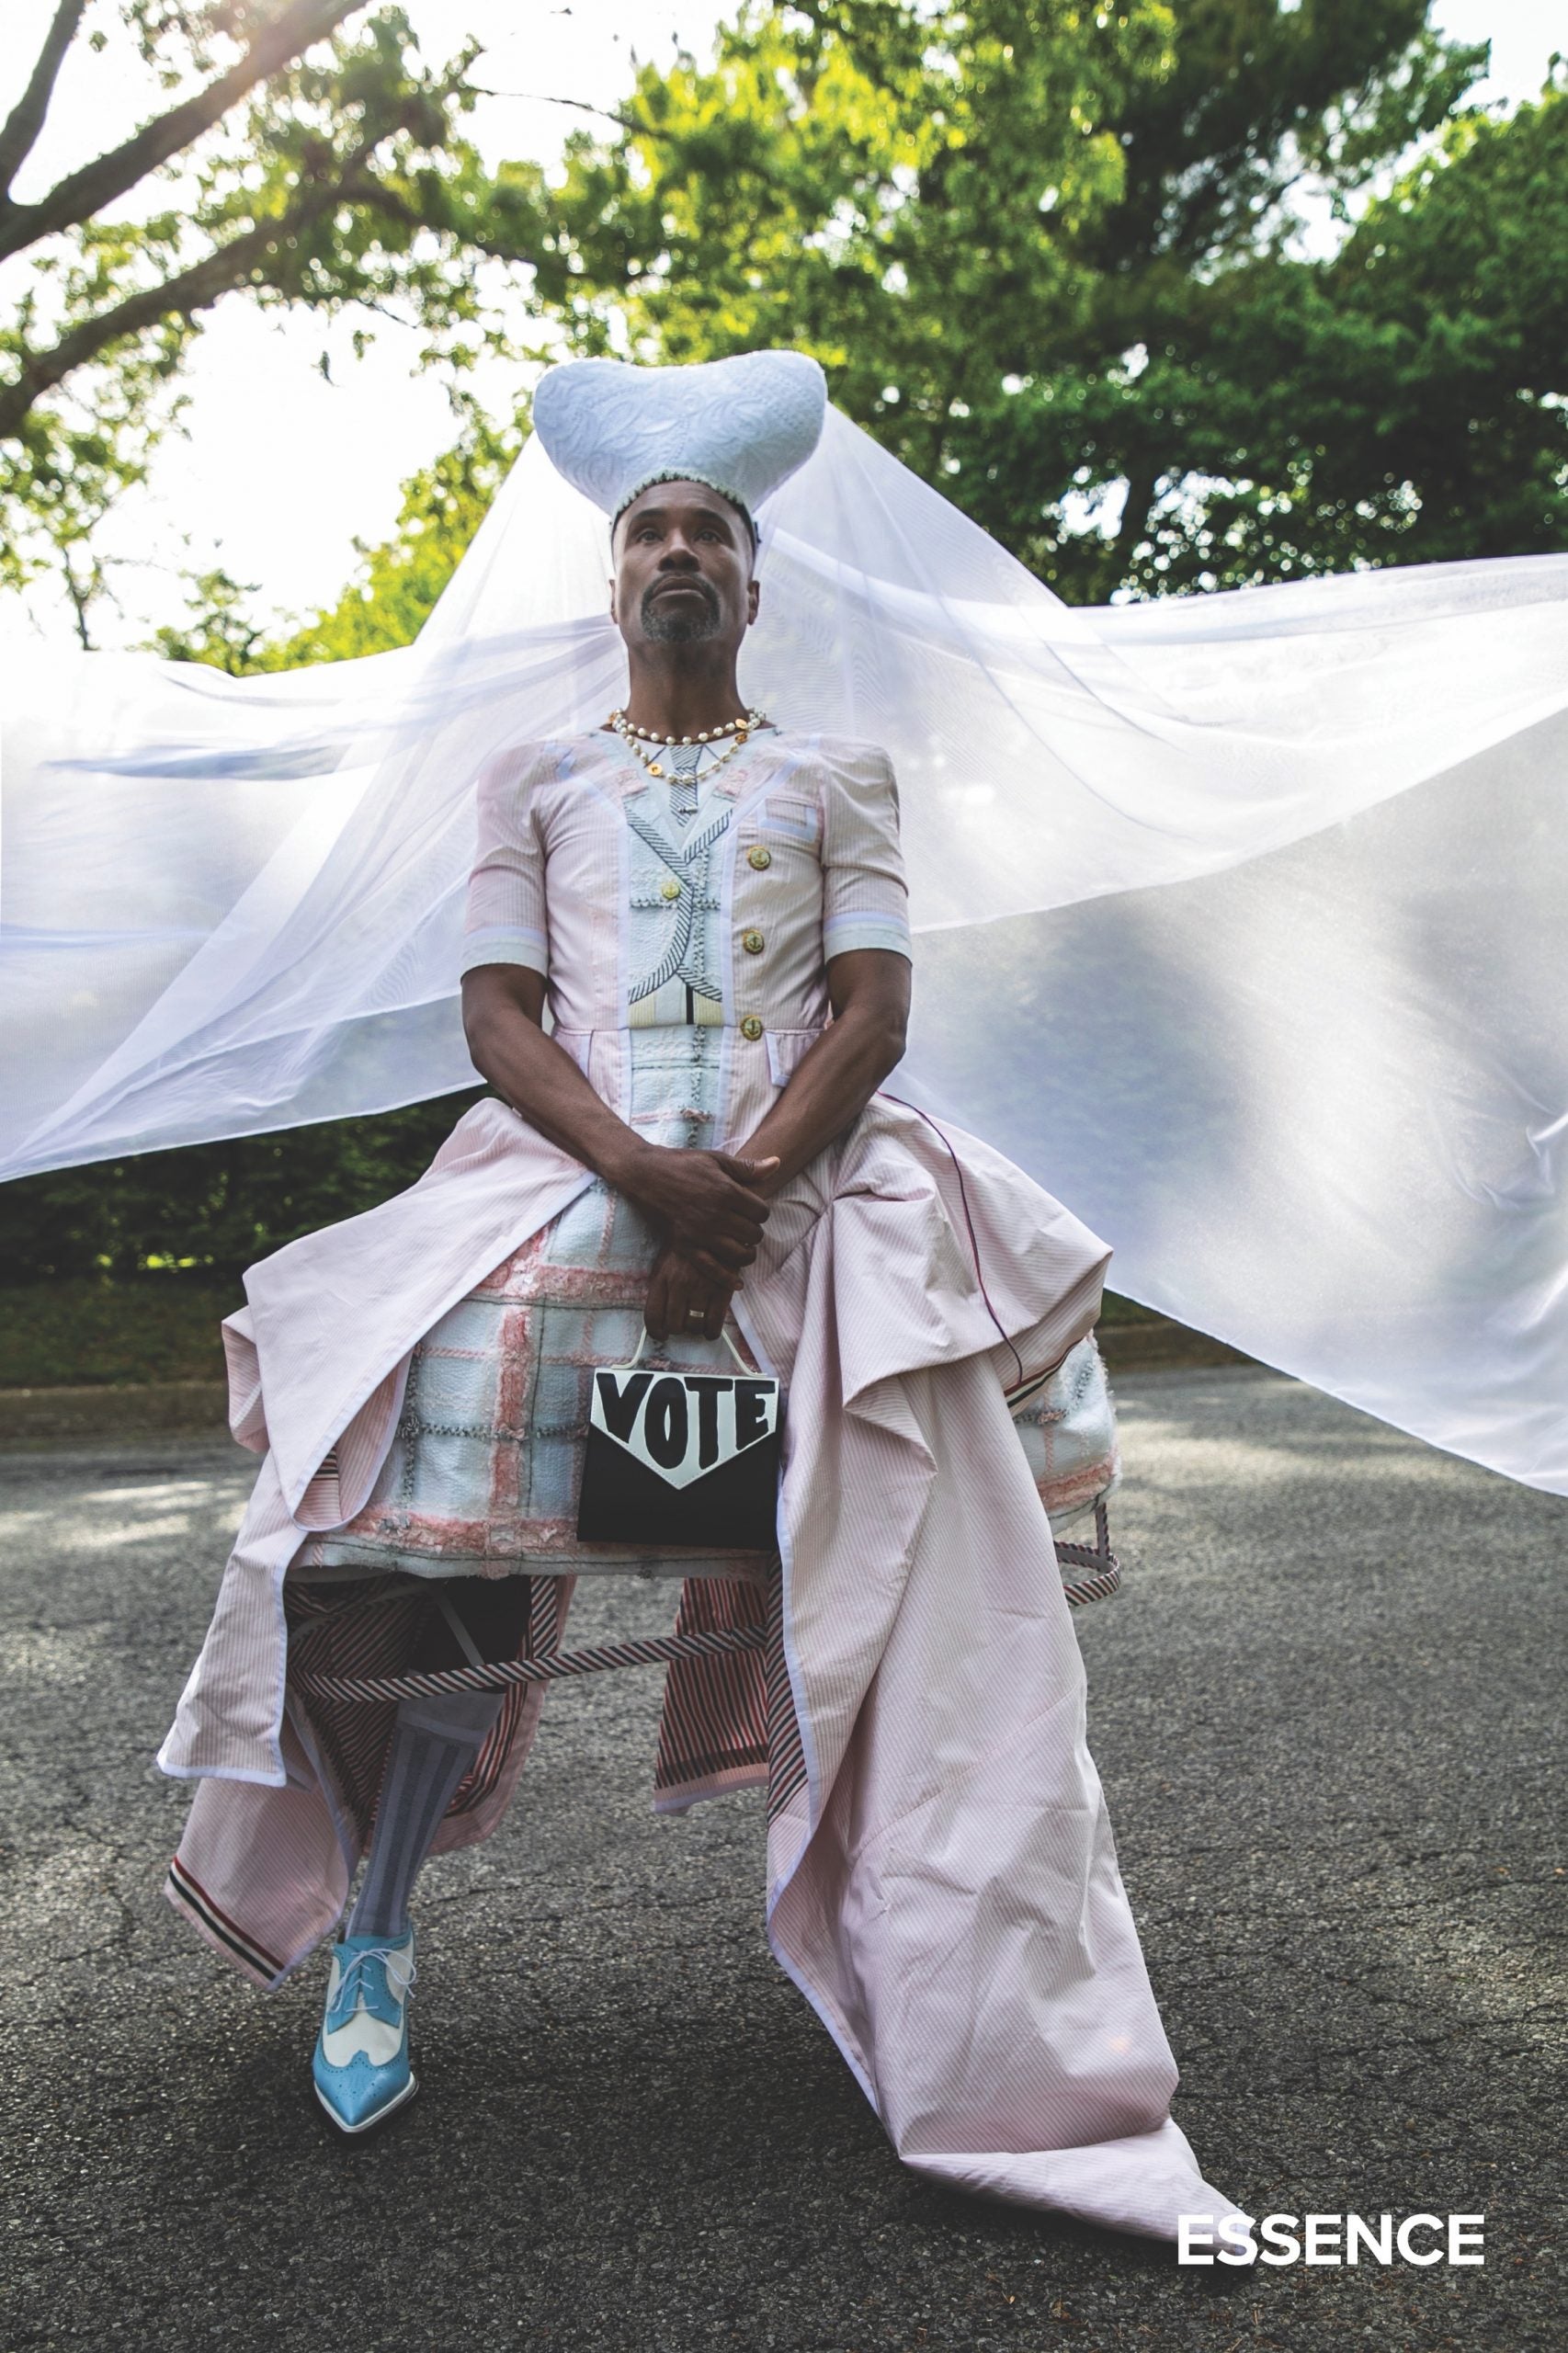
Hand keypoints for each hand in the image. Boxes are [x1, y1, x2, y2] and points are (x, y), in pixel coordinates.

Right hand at [616, 1144, 777, 1285]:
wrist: (645, 1175)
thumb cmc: (682, 1164)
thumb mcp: (716, 1160)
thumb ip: (748, 1168)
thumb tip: (777, 1163)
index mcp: (727, 1191)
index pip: (762, 1212)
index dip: (761, 1212)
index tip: (753, 1211)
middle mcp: (716, 1215)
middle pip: (753, 1234)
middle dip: (754, 1232)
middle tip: (746, 1228)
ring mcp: (701, 1233)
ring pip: (739, 1254)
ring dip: (746, 1253)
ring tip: (743, 1248)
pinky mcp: (686, 1246)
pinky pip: (712, 1269)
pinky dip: (727, 1279)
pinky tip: (737, 1283)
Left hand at [644, 1245, 734, 1342]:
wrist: (715, 1230)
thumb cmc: (688, 1251)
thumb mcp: (665, 1263)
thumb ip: (660, 1288)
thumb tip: (659, 1319)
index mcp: (662, 1277)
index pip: (653, 1316)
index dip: (656, 1332)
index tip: (662, 1335)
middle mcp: (679, 1284)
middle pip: (673, 1325)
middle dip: (678, 1329)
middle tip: (683, 1324)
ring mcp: (701, 1288)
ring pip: (693, 1326)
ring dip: (695, 1329)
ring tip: (698, 1323)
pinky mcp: (721, 1290)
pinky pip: (714, 1323)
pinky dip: (711, 1332)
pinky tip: (711, 1330)